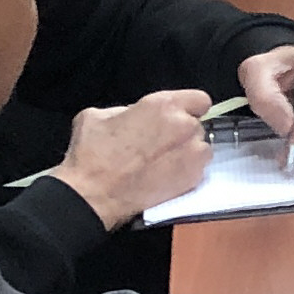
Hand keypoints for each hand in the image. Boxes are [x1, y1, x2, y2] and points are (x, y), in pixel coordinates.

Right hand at [55, 88, 216, 229]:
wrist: (93, 194)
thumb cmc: (92, 155)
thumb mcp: (99, 116)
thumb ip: (126, 110)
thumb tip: (135, 115)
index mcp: (164, 106)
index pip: (199, 99)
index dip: (188, 107)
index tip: (179, 114)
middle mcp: (185, 127)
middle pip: (197, 124)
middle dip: (181, 131)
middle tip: (158, 142)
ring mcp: (193, 154)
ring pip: (200, 147)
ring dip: (186, 151)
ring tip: (161, 161)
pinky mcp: (193, 179)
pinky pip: (198, 169)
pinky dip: (186, 171)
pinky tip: (164, 175)